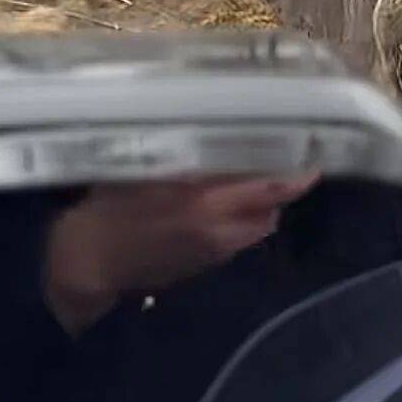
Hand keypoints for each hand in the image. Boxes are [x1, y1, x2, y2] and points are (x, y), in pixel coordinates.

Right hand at [44, 175, 317, 336]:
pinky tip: (220, 208)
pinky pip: (237, 242)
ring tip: (249, 184)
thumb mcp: (144, 168)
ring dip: (259, 208)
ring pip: (257, 228)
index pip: (270, 188)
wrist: (87, 262)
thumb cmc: (108, 206)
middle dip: (279, 189)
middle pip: (271, 210)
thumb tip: (219, 134)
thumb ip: (186, 156)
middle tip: (279, 163)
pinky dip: (238, 224)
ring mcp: (213, 253)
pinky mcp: (204, 267)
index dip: (298, 174)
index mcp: (205, 201)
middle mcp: (218, 230)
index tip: (314, 157)